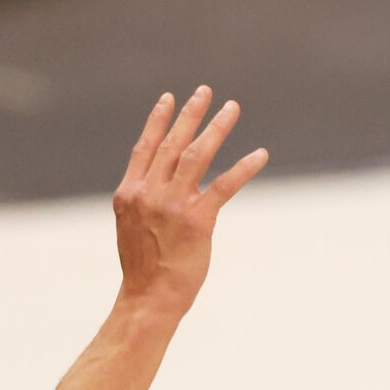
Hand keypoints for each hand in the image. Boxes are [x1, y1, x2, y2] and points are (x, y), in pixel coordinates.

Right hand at [112, 88, 267, 313]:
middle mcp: (149, 193)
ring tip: (232, 108)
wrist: (149, 298)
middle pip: (172, 143)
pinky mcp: (197, 220)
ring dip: (216, 128)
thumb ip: (144, 198)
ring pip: (196, 155)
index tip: (170, 98)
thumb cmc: (144, 266)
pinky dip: (244, 167)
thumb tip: (161, 179)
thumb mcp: (131, 225)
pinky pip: (224, 186)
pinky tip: (259, 154)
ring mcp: (172, 205)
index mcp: (130, 193)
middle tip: (205, 91)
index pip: (145, 147)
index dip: (158, 120)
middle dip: (191, 114)